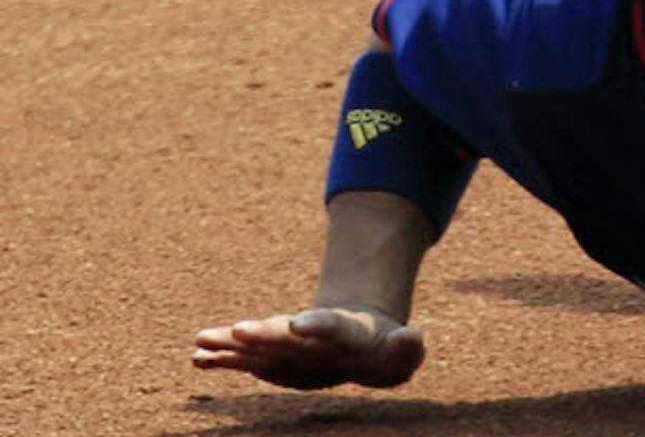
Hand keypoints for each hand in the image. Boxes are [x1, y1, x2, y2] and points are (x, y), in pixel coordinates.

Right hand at [192, 305, 424, 389]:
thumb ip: (407, 349)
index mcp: (345, 332)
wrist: (359, 339)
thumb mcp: (403, 355)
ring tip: (202, 339)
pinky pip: (243, 359)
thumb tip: (409, 338)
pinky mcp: (271, 359)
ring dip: (231, 343)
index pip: (331, 326)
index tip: (299, 323)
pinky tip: (198, 358)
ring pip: (257, 343)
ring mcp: (287, 346)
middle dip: (263, 333)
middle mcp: (309, 336)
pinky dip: (222, 358)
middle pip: (284, 333)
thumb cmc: (382, 352)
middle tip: (238, 330)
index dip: (317, 325)